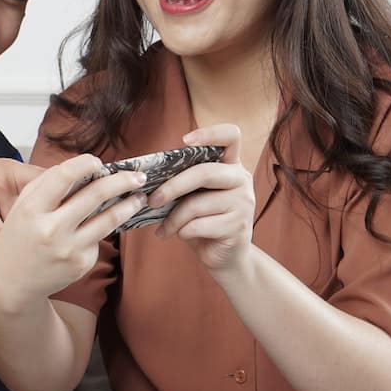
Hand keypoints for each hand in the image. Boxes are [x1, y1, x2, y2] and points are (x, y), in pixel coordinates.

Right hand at [0, 154, 147, 306]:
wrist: (13, 283)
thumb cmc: (19, 237)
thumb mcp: (22, 206)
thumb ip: (47, 184)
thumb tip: (83, 167)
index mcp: (31, 209)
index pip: (64, 176)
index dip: (85, 164)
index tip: (98, 161)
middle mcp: (51, 229)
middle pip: (95, 195)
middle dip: (121, 181)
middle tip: (138, 175)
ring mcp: (69, 248)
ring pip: (109, 218)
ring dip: (129, 204)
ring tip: (139, 196)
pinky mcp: (82, 263)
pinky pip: (100, 238)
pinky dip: (104, 228)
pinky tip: (104, 225)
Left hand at [149, 124, 254, 272]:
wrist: (225, 256)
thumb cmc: (203, 220)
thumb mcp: (195, 195)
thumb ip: (184, 180)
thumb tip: (147, 177)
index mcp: (231, 165)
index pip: (231, 136)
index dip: (209, 133)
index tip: (185, 140)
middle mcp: (242, 180)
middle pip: (204, 173)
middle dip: (172, 187)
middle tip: (152, 200)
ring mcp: (244, 203)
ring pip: (197, 204)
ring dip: (173, 218)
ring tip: (164, 228)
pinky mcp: (239, 227)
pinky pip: (198, 226)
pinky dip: (182, 232)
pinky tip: (178, 236)